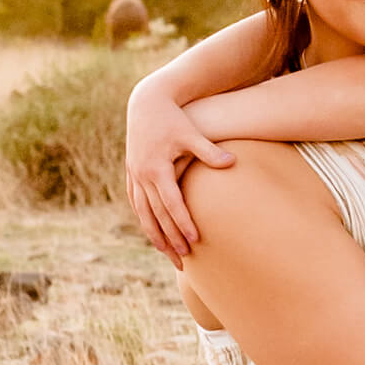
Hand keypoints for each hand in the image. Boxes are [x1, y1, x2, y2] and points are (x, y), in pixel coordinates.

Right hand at [125, 76, 235, 266]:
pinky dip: (145, 220)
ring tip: (169, 256)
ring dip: (155, 236)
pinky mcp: (132, 174)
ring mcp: (134, 176)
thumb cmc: (173, 118)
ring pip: (143, 214)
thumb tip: (232, 163)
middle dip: (170, 240)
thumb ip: (209, 151)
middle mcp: (142, 176)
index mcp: (156, 168)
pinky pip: (137, 204)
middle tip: (184, 261)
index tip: (195, 241)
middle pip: (156, 216)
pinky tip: (153, 233)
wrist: (146, 103)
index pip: (171, 204)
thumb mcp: (191, 133)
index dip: (182, 224)